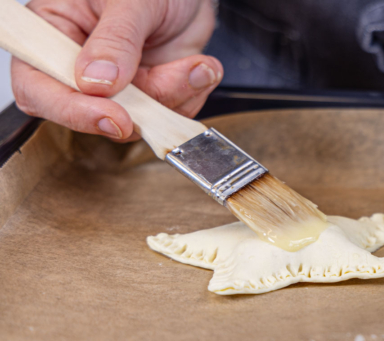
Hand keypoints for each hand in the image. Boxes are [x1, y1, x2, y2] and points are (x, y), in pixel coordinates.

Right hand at [11, 0, 220, 140]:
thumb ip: (114, 39)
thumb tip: (96, 81)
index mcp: (52, 32)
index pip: (38, 87)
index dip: (73, 111)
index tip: (114, 118)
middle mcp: (79, 65)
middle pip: (94, 114)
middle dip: (142, 106)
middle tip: (173, 80)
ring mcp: (118, 84)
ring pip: (138, 118)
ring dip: (175, 95)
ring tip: (196, 64)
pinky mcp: (150, 93)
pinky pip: (167, 113)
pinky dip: (190, 95)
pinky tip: (199, 67)